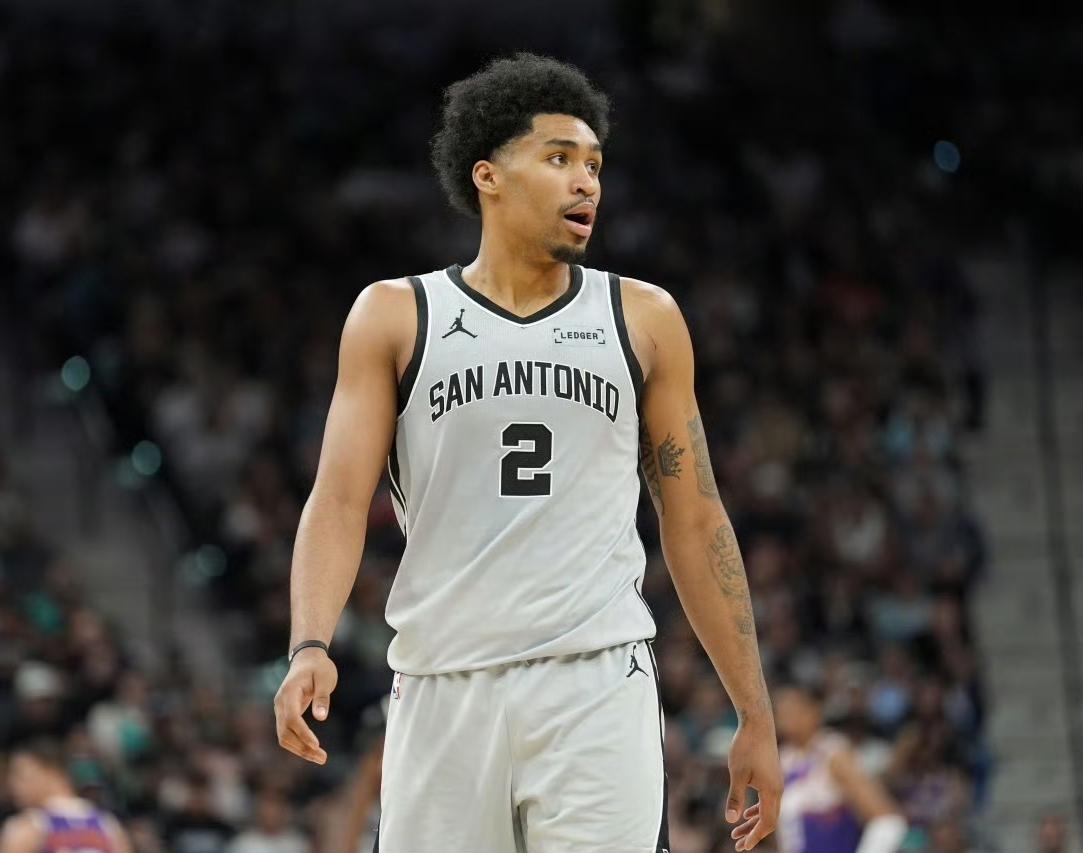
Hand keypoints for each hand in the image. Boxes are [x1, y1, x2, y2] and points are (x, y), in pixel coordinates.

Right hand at [274, 648, 337, 763]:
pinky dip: (298, 744)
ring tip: (321, 758)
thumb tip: (321, 718)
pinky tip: (312, 751)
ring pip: (284, 736)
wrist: (307, 659)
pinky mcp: (285, 714)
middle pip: (285, 732)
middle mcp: (280, 703)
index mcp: (289, 692)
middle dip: (302, 747)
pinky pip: (287, 733)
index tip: (317, 745)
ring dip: (300, 749)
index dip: (303, 734)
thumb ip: (322, 697)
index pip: (292, 718)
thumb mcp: (325, 678)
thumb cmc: (319, 667)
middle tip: (323, 758)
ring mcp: (280, 709)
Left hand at [726, 716, 782, 850]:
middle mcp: (778, 790)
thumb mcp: (737, 773)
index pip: (767, 823)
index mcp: (772, 791)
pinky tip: (746, 814)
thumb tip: (730, 820)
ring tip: (736, 833)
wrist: (758, 723)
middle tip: (737, 845)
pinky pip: (766, 800)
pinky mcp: (771, 776)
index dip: (755, 836)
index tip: (742, 847)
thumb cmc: (746, 746)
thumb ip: (736, 797)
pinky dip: (757, 810)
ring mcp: (776, 783)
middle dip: (753, 833)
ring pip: (767, 810)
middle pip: (769, 820)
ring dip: (753, 822)